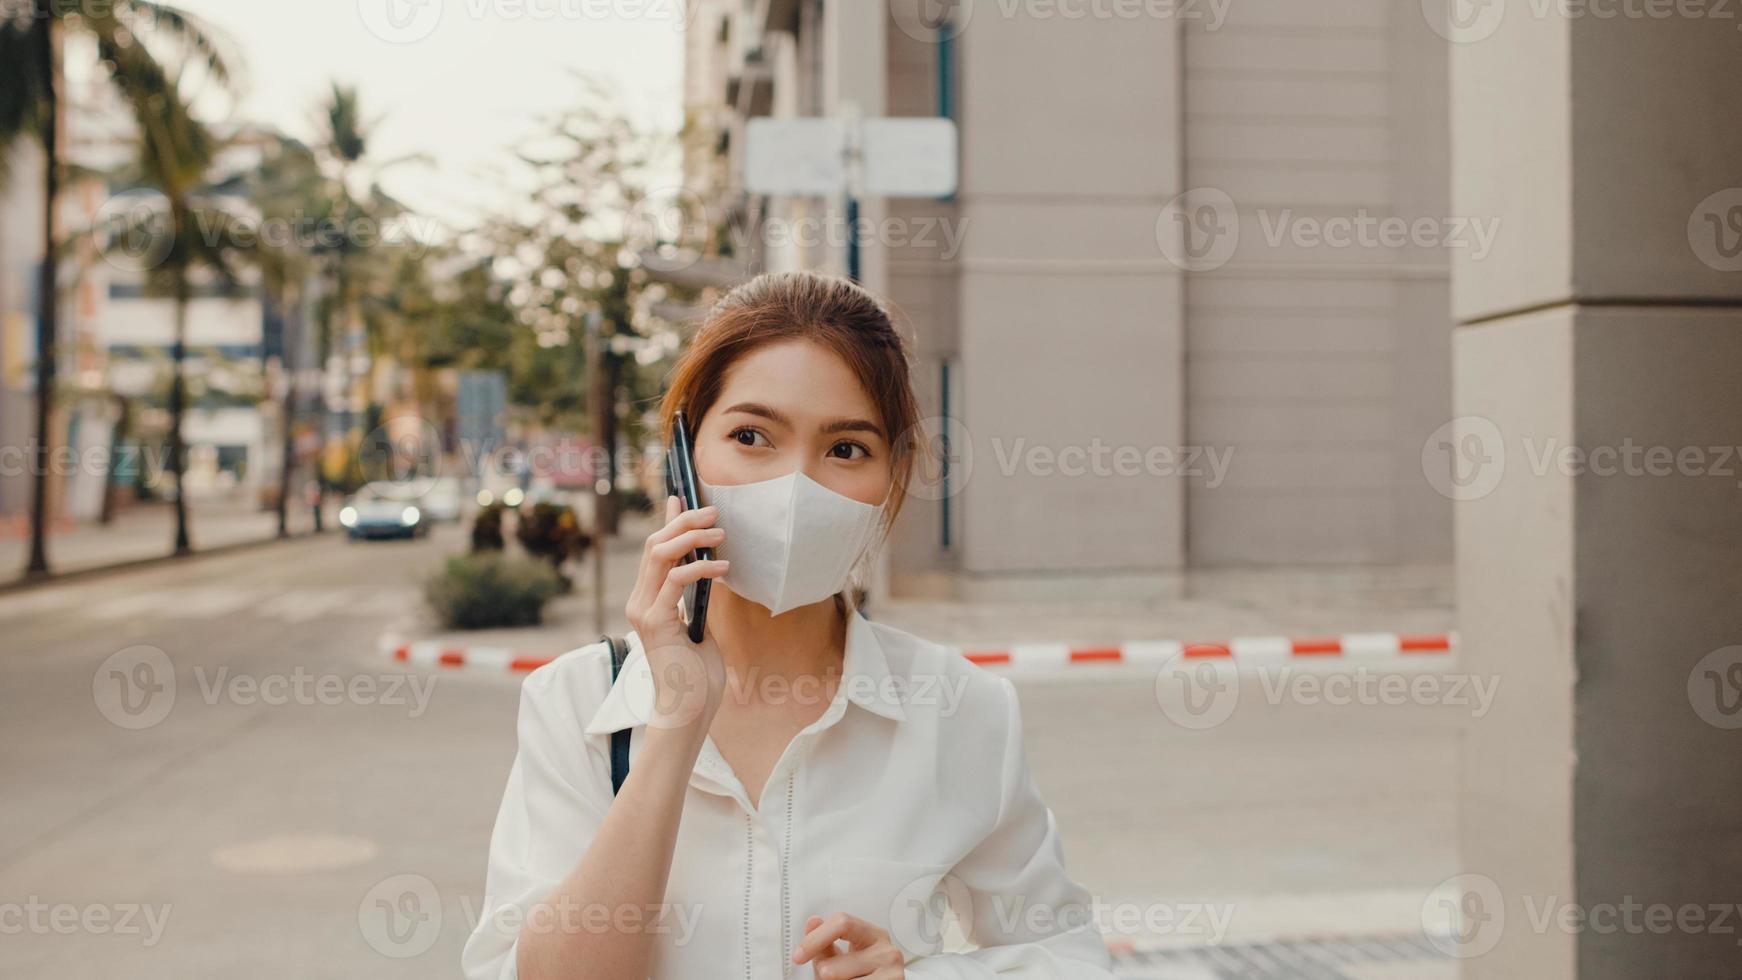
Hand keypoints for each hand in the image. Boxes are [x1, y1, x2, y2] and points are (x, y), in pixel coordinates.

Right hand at [623, 495, 729, 729]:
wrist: (689, 709)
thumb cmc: (698, 675)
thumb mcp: (700, 626)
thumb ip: (697, 598)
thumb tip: (709, 569)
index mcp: (648, 601)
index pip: (655, 551)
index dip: (668, 522)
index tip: (682, 498)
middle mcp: (640, 602)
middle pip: (655, 545)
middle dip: (684, 523)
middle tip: (713, 512)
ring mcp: (644, 611)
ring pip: (660, 555)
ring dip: (692, 538)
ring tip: (720, 533)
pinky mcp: (655, 622)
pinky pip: (676, 580)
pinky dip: (700, 568)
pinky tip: (723, 567)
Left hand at [791, 913, 905, 979]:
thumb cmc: (858, 974)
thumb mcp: (839, 957)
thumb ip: (824, 941)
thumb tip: (813, 921)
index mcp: (872, 934)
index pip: (842, 923)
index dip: (815, 939)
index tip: (798, 956)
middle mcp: (887, 950)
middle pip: (839, 961)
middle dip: (824, 973)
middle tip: (824, 977)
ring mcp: (892, 971)